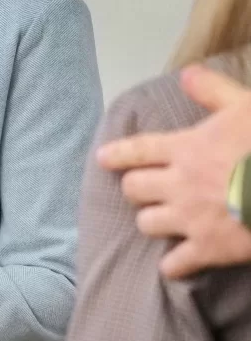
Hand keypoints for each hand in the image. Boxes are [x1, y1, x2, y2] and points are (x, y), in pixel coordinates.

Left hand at [98, 64, 250, 277]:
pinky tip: (175, 266)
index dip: (118, 154)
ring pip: (146, 223)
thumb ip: (214, 91)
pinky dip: (174, 266)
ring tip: (161, 222)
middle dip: (136, 188)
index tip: (103, 159)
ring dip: (152, 222)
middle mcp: (179, 183)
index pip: (139, 149)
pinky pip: (176, 264)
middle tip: (145, 190)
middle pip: (133, 189)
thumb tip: (186, 74)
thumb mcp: (247, 106)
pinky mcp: (208, 249)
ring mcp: (190, 218)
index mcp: (186, 148)